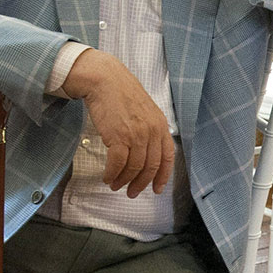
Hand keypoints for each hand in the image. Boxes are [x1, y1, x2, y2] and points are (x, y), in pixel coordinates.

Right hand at [60, 49, 174, 196]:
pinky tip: (107, 177)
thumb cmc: (121, 94)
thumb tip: (147, 153)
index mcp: (161, 125)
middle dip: (141, 184)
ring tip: (115, 185)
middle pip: (150, 167)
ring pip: (133, 168)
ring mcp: (137, 134)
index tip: (157, 189)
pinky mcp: (119, 136)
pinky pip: (117, 164)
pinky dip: (112, 174)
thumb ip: (150, 129)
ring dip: (123, 180)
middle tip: (132, 193)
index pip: (168, 157)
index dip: (163, 176)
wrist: (104, 79)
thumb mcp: (145, 110)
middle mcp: (152, 131)